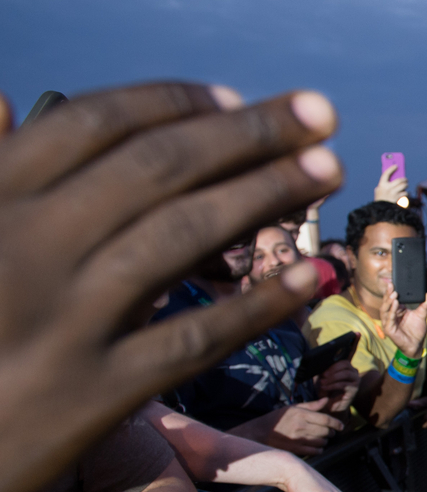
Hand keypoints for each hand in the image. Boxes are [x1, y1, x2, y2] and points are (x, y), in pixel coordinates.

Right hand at [0, 83, 339, 491]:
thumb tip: (2, 101)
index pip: (95, 123)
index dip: (177, 103)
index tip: (240, 99)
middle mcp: (25, 246)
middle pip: (157, 166)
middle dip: (249, 133)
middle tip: (320, 113)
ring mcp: (62, 320)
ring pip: (182, 235)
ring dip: (266, 193)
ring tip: (328, 169)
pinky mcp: (94, 392)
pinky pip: (193, 338)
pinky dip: (258, 304)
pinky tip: (313, 276)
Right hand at [240, 400, 343, 456]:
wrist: (260, 433)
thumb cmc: (278, 418)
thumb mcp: (293, 408)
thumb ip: (311, 405)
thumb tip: (326, 400)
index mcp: (301, 414)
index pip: (326, 419)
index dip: (337, 423)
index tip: (341, 426)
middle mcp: (301, 426)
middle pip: (326, 431)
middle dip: (331, 432)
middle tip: (330, 432)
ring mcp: (298, 439)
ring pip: (322, 442)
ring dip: (325, 441)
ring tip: (322, 438)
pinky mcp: (296, 449)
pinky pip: (315, 451)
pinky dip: (319, 449)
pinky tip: (317, 446)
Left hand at [316, 358, 358, 413]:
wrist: (331, 406)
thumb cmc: (327, 390)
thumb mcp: (324, 378)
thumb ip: (324, 371)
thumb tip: (319, 364)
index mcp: (347, 368)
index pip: (343, 361)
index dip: (333, 364)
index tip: (323, 370)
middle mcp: (354, 373)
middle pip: (346, 364)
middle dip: (333, 369)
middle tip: (323, 375)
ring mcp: (356, 381)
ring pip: (346, 374)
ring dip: (333, 377)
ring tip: (323, 382)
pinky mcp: (354, 390)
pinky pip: (344, 384)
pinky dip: (333, 385)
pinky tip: (325, 387)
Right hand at [373, 164, 407, 204]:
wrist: (382, 211)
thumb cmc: (381, 199)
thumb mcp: (379, 191)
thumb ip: (385, 184)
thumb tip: (394, 177)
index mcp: (381, 185)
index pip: (386, 173)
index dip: (391, 168)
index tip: (396, 165)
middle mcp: (387, 188)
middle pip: (399, 180)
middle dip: (404, 179)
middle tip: (405, 179)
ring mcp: (393, 194)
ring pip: (404, 186)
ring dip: (405, 186)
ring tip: (405, 186)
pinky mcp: (398, 199)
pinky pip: (405, 193)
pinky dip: (406, 193)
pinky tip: (404, 194)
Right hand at [380, 283, 426, 358]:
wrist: (417, 345)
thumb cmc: (416, 330)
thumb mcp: (422, 314)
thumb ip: (425, 304)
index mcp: (396, 310)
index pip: (391, 299)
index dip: (391, 291)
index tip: (394, 282)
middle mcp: (391, 315)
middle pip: (386, 302)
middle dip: (388, 294)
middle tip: (392, 285)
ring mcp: (388, 322)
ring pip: (385, 310)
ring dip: (389, 301)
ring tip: (394, 294)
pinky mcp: (389, 329)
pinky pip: (389, 319)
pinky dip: (392, 311)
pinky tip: (395, 303)